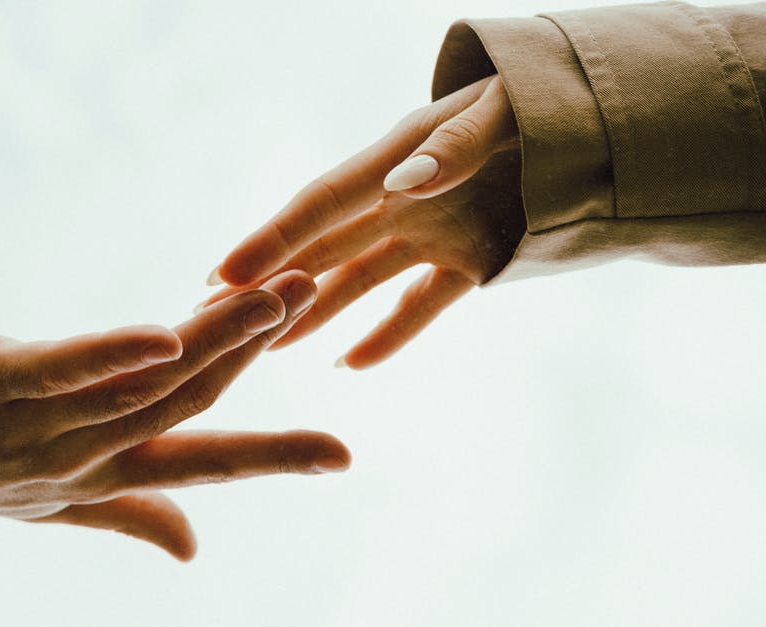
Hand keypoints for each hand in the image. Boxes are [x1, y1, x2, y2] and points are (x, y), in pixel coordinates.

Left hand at [0, 270, 348, 559]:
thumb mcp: (59, 502)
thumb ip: (132, 514)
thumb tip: (195, 551)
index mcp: (107, 474)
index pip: (202, 462)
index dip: (273, 459)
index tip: (344, 456)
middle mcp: (84, 454)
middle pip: (185, 402)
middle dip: (252, 351)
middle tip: (312, 295)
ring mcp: (40, 422)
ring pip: (144, 384)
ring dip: (214, 339)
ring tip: (274, 292)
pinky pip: (64, 372)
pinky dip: (115, 355)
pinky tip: (165, 332)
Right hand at [203, 75, 524, 368]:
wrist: (600, 117)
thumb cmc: (547, 99)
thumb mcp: (509, 111)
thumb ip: (459, 146)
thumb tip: (402, 183)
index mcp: (399, 156)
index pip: (323, 204)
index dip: (272, 240)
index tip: (223, 276)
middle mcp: (401, 198)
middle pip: (321, 247)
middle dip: (265, 282)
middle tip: (204, 317)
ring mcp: (432, 233)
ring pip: (357, 281)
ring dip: (311, 312)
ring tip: (264, 348)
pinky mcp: (468, 261)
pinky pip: (421, 306)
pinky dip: (389, 336)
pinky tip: (349, 364)